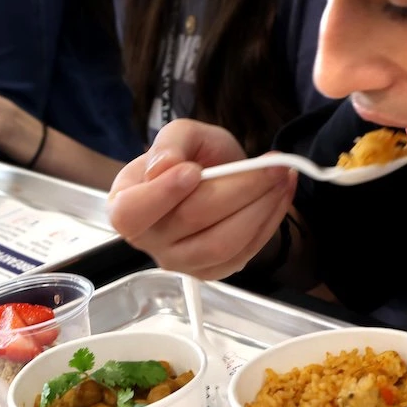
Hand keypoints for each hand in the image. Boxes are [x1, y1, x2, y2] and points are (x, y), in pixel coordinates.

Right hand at [107, 120, 295, 278]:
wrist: (217, 180)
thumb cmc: (192, 158)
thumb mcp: (183, 134)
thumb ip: (171, 141)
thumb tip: (164, 166)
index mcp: (125, 205)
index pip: (132, 213)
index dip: (162, 194)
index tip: (193, 171)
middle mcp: (147, 240)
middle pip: (191, 220)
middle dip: (239, 188)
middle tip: (273, 164)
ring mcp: (179, 262)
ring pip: (221, 243)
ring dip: (261, 208)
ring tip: (281, 177)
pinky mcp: (209, 272)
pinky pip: (242, 254)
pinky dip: (268, 223)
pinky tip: (280, 195)